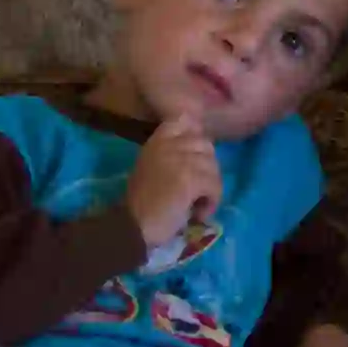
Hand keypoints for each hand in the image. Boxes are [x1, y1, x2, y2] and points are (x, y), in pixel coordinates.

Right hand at [122, 115, 220, 253]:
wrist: (132, 226)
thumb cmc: (141, 203)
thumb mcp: (151, 167)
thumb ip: (170, 153)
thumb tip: (198, 149)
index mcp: (157, 141)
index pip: (185, 120)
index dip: (196, 136)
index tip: (193, 159)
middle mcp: (169, 145)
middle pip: (206, 145)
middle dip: (207, 169)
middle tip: (197, 189)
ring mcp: (181, 160)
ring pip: (214, 168)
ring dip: (210, 189)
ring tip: (196, 205)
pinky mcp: (191, 179)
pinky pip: (215, 186)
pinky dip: (211, 203)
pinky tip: (198, 213)